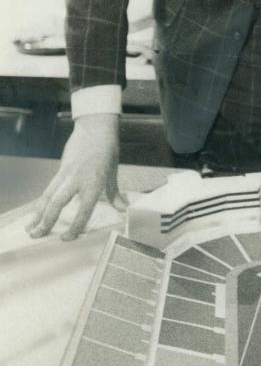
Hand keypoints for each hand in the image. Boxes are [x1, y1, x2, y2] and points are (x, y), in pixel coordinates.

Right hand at [26, 114, 125, 240]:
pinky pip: (49, 188)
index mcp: (94, 183)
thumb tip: (124, 209)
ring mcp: (67, 173)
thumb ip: (114, 194)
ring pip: (48, 196)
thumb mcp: (113, 173)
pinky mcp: (61, 168)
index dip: (75, 226)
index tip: (68, 237)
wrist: (96, 128)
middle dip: (46, 221)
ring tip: (31, 228)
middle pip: (57, 203)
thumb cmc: (107, 150)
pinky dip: (42, 201)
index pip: (83, 210)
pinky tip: (37, 211)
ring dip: (38, 213)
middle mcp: (77, 180)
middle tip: (38, 235)